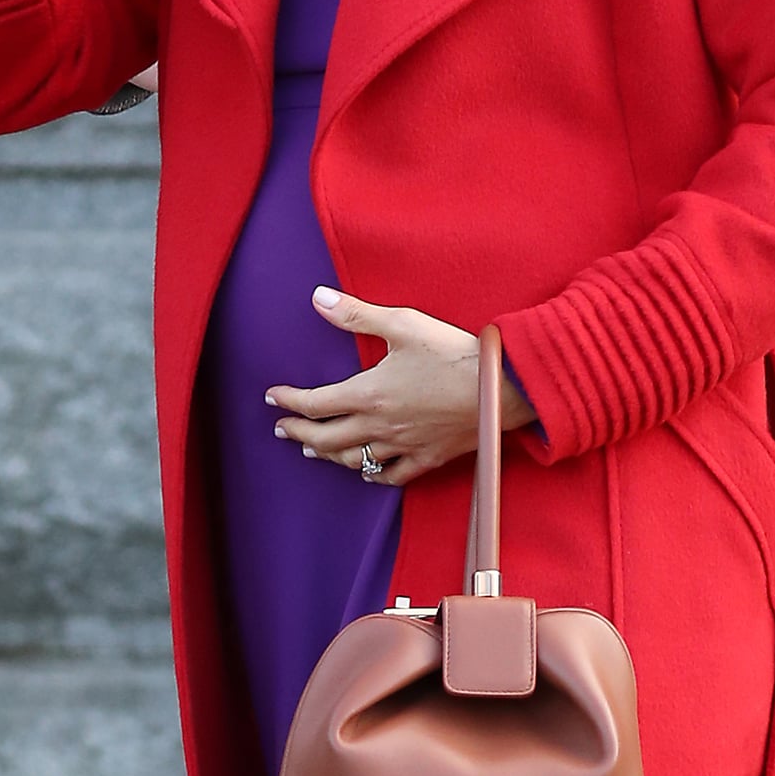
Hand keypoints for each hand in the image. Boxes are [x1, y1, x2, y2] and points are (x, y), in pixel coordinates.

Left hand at [267, 289, 535, 490]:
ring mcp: (404, 446)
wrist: (502, 388)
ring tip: (313, 450)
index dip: (289, 401)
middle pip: (326, 438)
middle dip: (299, 432)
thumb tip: (318, 299)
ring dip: (328, 455)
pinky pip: (393, 476)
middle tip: (282, 429)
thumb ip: (357, 314)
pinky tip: (367, 474)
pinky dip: (374, 476)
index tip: (273, 396)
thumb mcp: (403, 324)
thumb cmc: (453, 353)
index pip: (315, 404)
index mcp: (368, 394)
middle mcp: (380, 426)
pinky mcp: (428, 457)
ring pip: (354, 460)